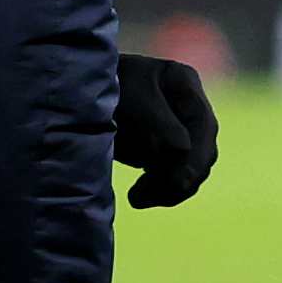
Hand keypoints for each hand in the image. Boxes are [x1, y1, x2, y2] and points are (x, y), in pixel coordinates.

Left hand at [113, 51, 219, 207]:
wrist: (78, 91)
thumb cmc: (106, 84)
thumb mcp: (132, 96)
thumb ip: (159, 120)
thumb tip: (184, 148)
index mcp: (185, 84)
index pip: (204, 125)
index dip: (196, 156)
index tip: (179, 182)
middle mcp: (189, 108)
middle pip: (203, 151)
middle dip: (181, 178)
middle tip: (146, 195)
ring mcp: (181, 130)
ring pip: (191, 170)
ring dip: (169, 190)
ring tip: (137, 198)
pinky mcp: (166, 150)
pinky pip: (174, 178)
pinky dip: (160, 191)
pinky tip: (138, 196)